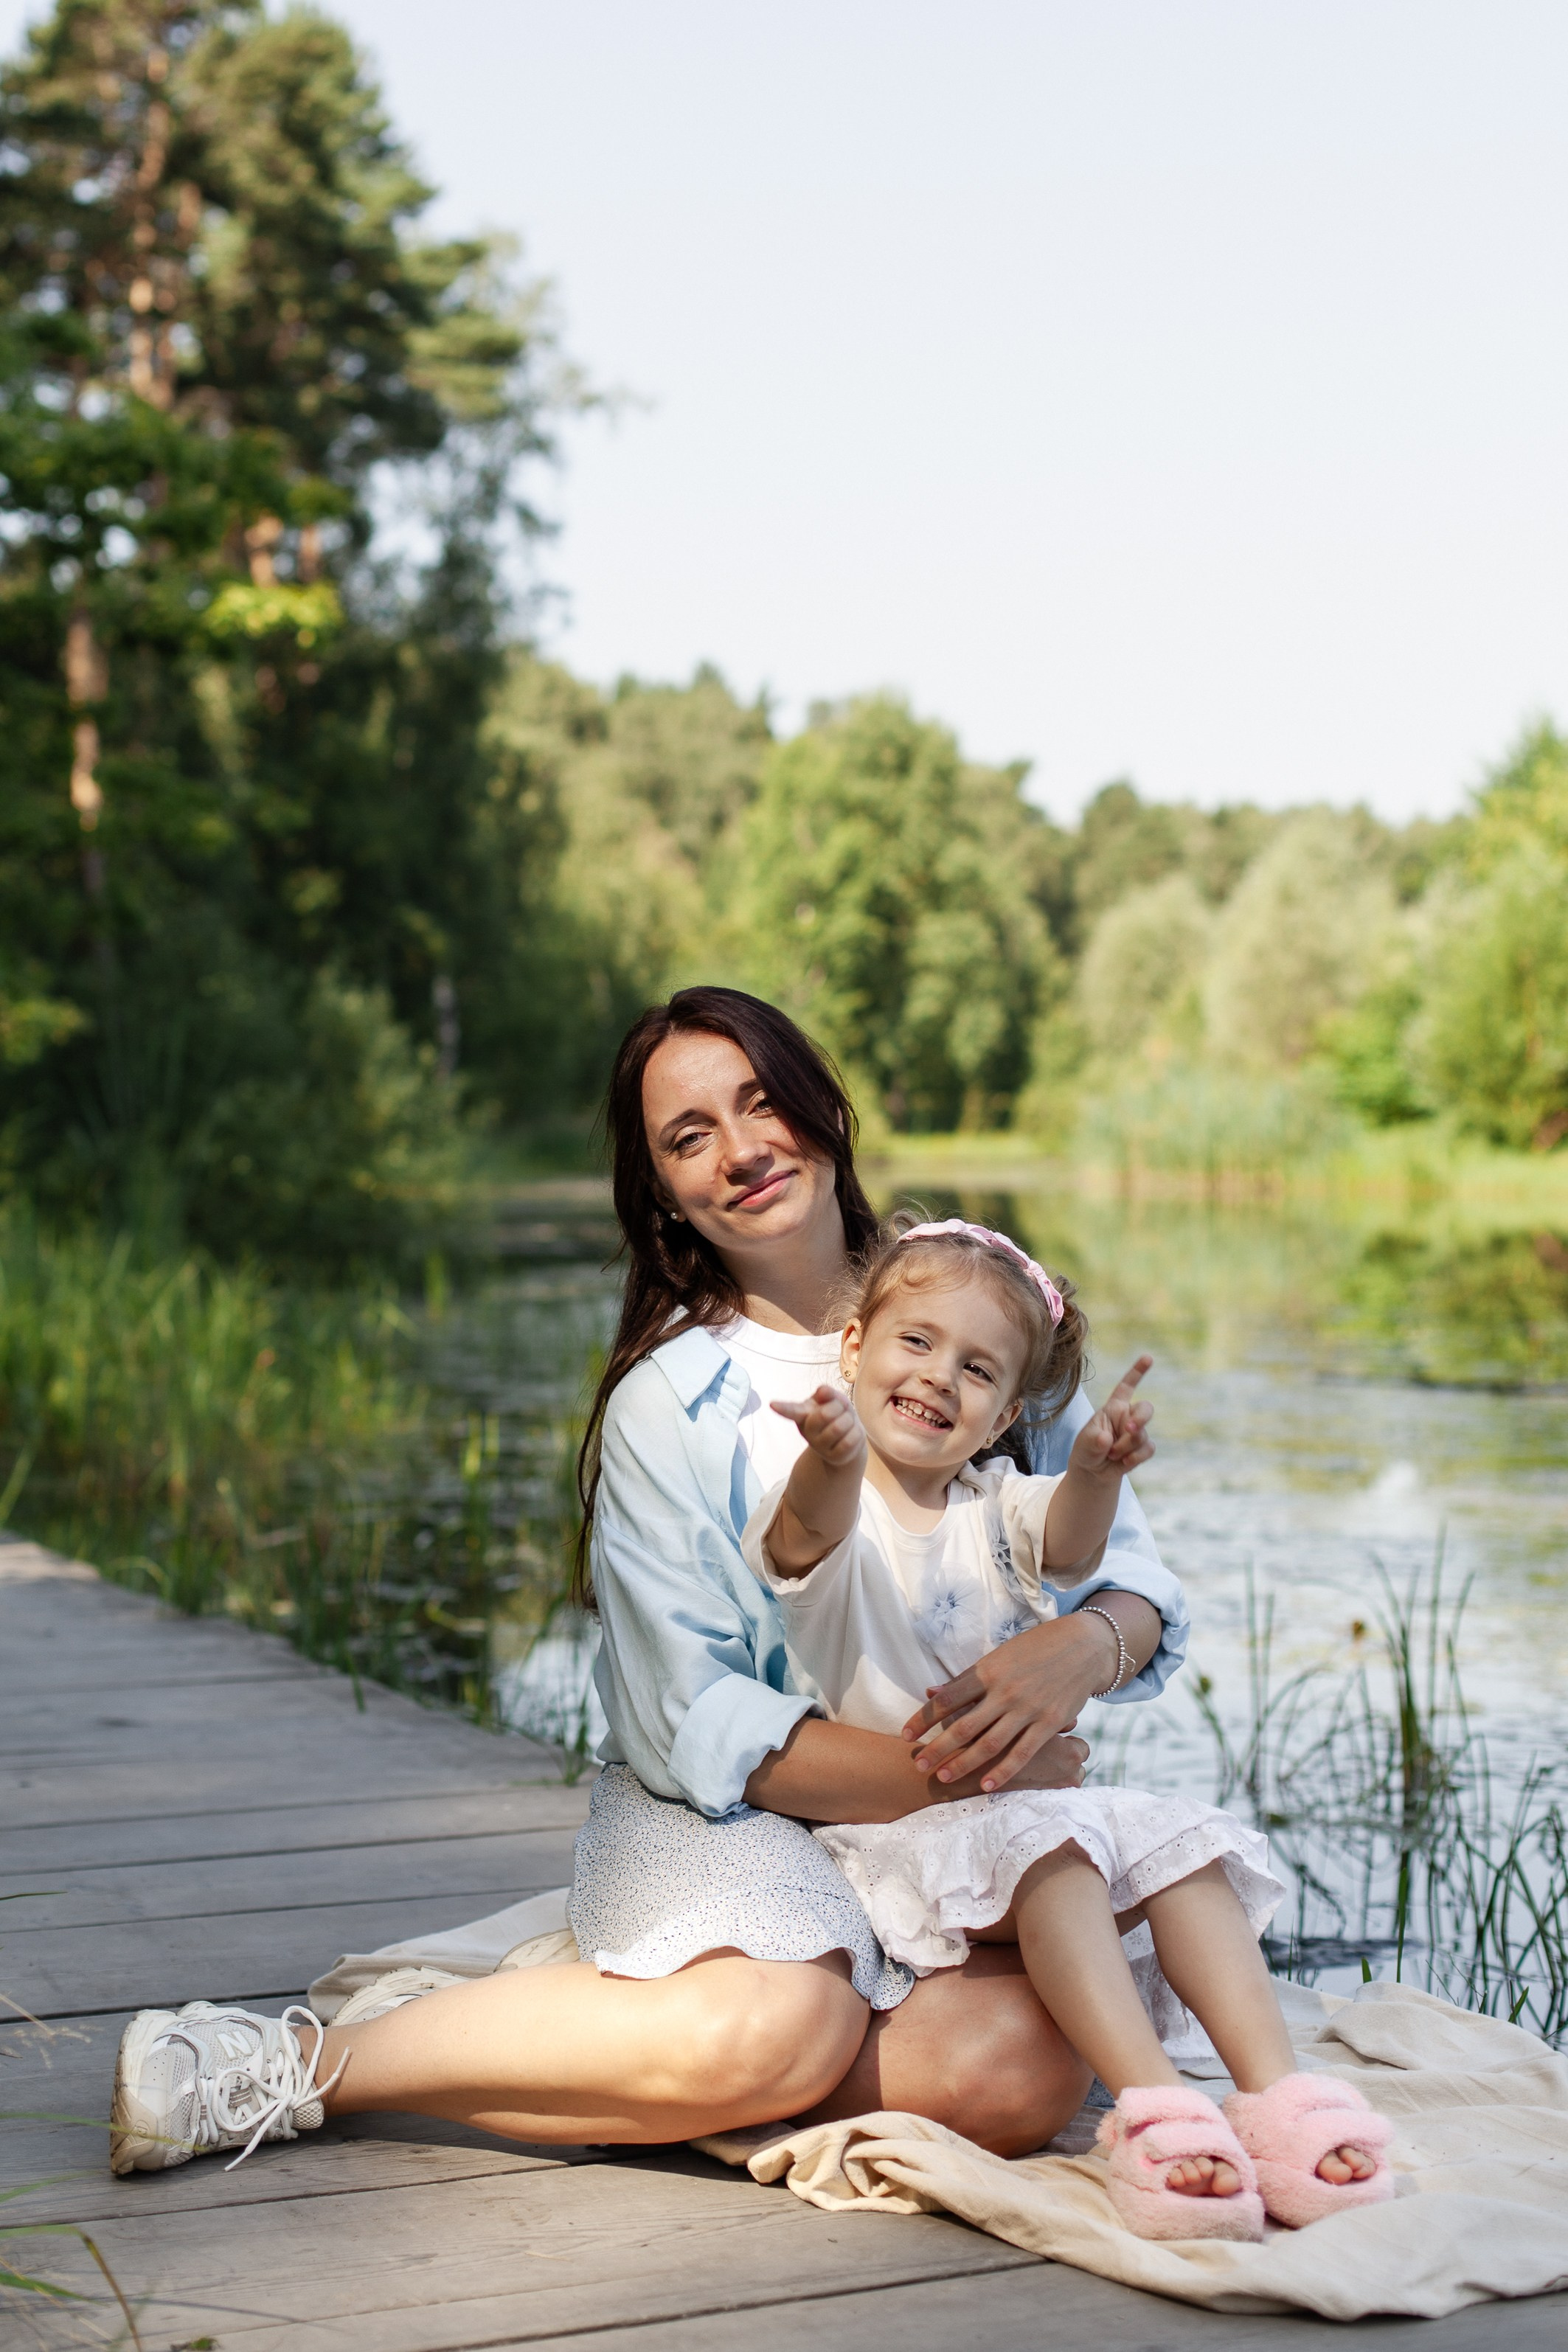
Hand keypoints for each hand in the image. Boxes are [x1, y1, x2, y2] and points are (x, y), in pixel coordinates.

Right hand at [771, 1385, 864, 1469]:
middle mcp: (808, 1432)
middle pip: (826, 1414)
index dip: (783, 1408)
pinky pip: (850, 1440)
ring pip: (840, 1426)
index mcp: (803, 1415)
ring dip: (850, 1420)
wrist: (849, 1439)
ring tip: (846, 1423)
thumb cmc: (838, 1414)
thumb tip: (823, 1390)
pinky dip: (856, 1433)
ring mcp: (820, 1447)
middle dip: (839, 1408)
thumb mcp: (833, 1400)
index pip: (792, 1410)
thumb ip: (828, 1393)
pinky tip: (851, 1435)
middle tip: (840, 1411)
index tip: (772, 1404)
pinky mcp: (834, 1457)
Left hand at [901, 1612, 1118, 1790]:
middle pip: (963, 1726)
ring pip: (988, 1743)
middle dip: (937, 1748)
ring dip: (963, 1763)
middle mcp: (1004, 1691)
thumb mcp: (998, 1656)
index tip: (905, 1735)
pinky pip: (1022, 1752)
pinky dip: (1003, 1771)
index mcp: (987, 1670)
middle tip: (917, 1765)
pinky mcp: (1049, 1723)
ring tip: (943, 1777)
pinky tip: (985, 1784)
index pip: (946, 1699)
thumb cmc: (1035, 1649)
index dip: (923, 1718)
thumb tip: (931, 1691)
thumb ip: (967, 1678)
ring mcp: (1027, 1709)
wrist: (1083, 1646)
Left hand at [1069, 1355, 1154, 1478]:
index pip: (1127, 1386)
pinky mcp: (1142, 1449)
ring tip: (1111, 1455)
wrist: (1093, 1473)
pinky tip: (1124, 1463)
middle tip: (1129, 1429)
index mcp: (1113, 1407)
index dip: (1137, 1372)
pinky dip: (1136, 1457)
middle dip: (1140, 1419)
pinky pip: (1148, 1449)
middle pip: (1146, 1409)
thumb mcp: (1084, 1445)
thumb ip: (1094, 1440)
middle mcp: (1128, 1417)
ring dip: (1126, 1447)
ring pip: (1143, 1434)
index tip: (1148, 1357)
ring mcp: (1137, 1433)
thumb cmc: (1087, 1451)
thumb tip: (1106, 1439)